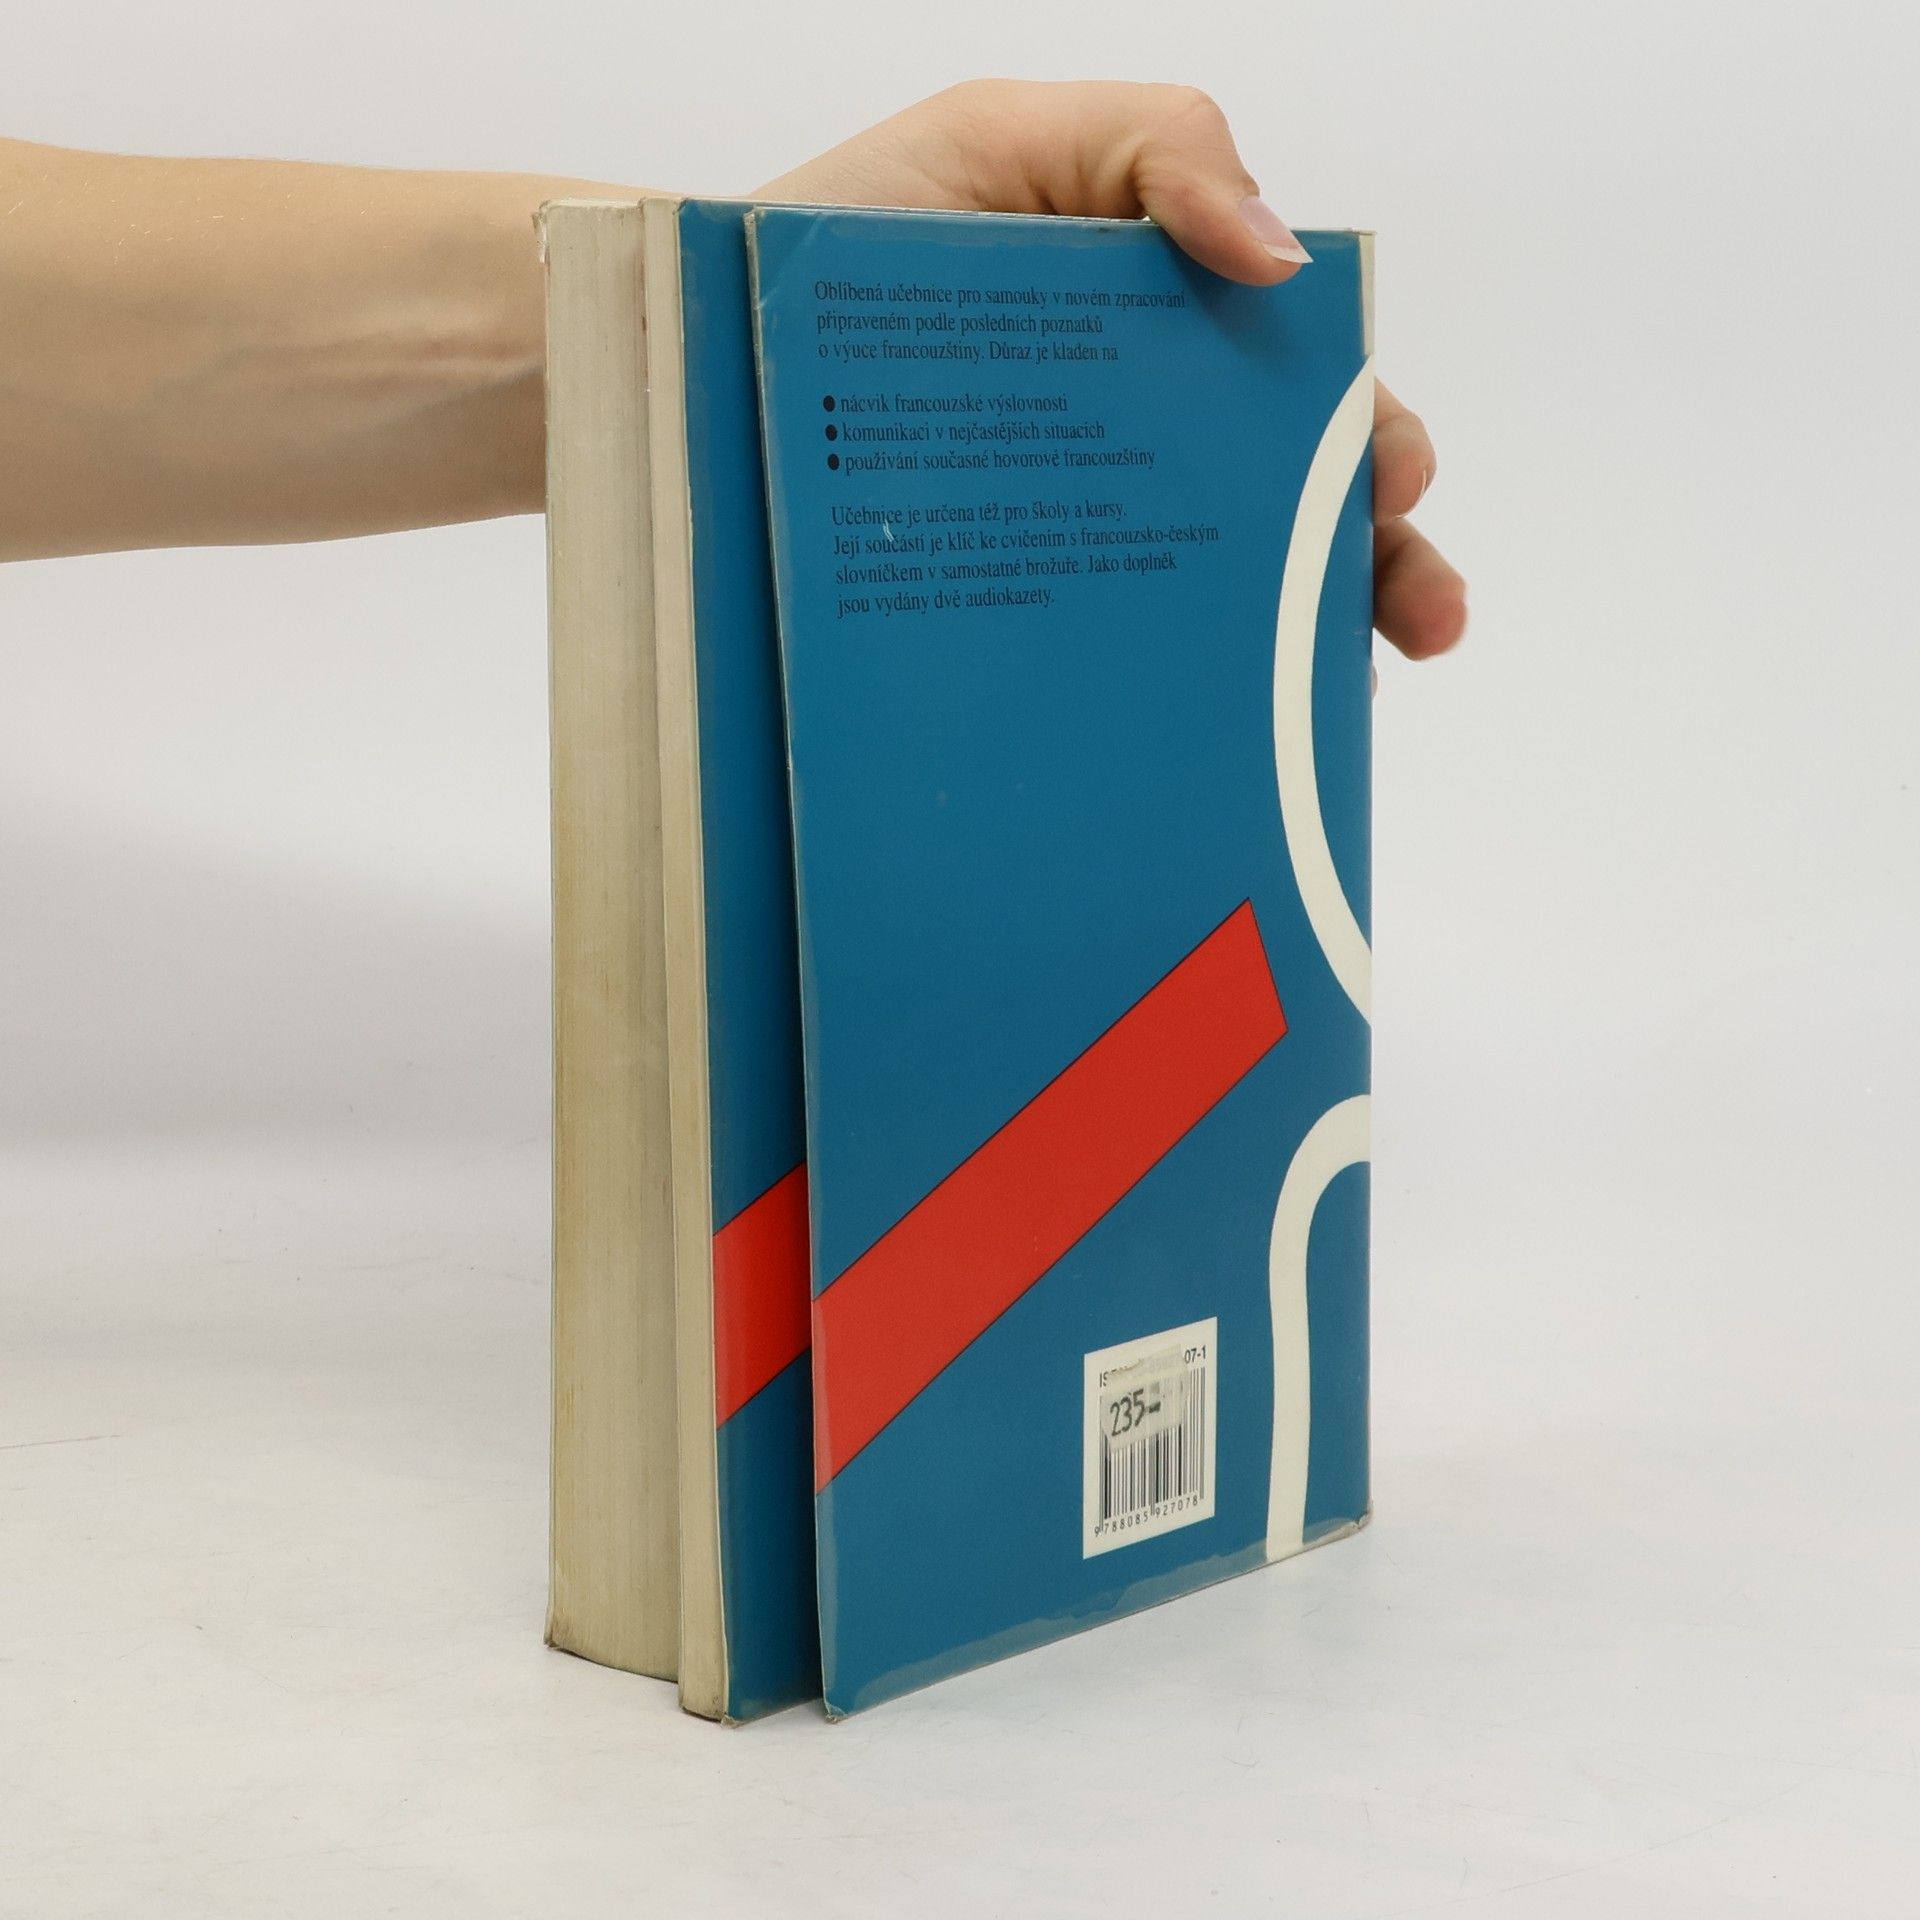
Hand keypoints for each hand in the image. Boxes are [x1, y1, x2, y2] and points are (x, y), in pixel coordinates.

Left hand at [759, 81, 1465, 661]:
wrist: (677, 357)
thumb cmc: (829, 239)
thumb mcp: (999, 140)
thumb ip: (1155, 150)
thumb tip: (1284, 258)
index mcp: (1150, 335)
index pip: (1289, 389)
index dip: (1360, 436)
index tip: (1387, 489)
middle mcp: (1126, 444)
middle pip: (1278, 506)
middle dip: (1367, 557)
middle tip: (1415, 613)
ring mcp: (1066, 533)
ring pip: (1212, 596)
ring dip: (1304, 642)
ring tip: (1346, 690)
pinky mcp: (1003, 606)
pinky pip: (1105, 654)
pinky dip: (1180, 693)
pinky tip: (1225, 731)